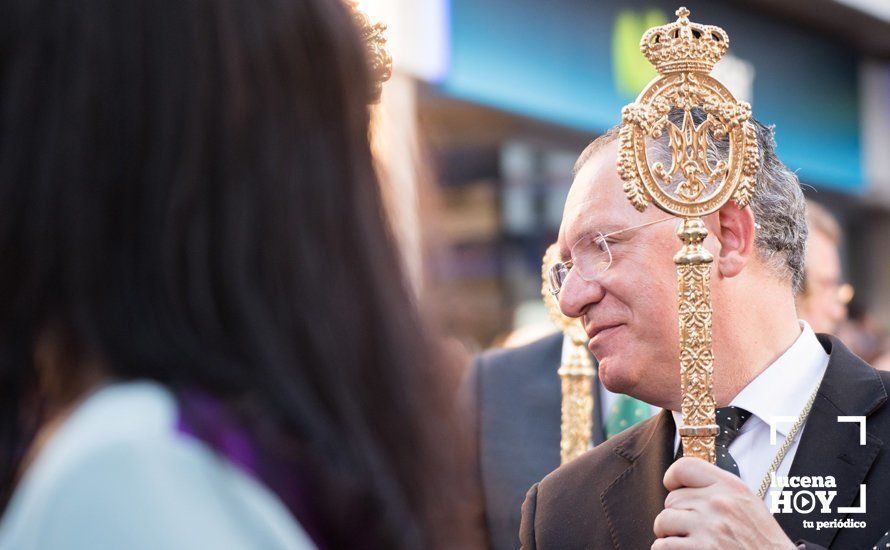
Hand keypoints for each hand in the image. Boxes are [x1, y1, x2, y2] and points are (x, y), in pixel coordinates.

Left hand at [651, 457, 795, 549]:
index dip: (673, 478)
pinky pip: (663, 545)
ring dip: (669, 534)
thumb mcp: (750, 506)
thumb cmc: (764, 544)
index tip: (672, 487)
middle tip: (690, 528)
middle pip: (672, 499)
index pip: (686, 467)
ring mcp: (709, 527)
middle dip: (676, 515)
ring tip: (687, 541)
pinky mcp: (700, 549)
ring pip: (663, 521)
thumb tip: (685, 487)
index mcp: (732, 488)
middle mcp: (719, 503)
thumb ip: (721, 492)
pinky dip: (667, 549)